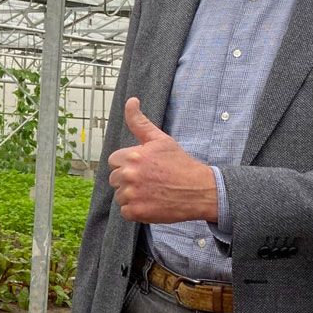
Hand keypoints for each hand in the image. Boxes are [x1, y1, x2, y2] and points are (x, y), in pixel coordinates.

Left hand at [105, 97, 218, 223]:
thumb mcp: (160, 139)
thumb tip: (131, 100)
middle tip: (150, 181)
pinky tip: (151, 203)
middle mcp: (129, 174)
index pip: (113, 161)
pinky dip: (136, 210)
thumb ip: (139, 122)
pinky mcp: (137, 211)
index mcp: (132, 155)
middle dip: (128, 180)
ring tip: (152, 192)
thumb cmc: (180, 163)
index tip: (144, 167)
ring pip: (119, 196)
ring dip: (132, 196)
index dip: (127, 164)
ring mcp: (132, 194)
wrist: (200, 190)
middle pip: (115, 179)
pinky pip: (125, 211)